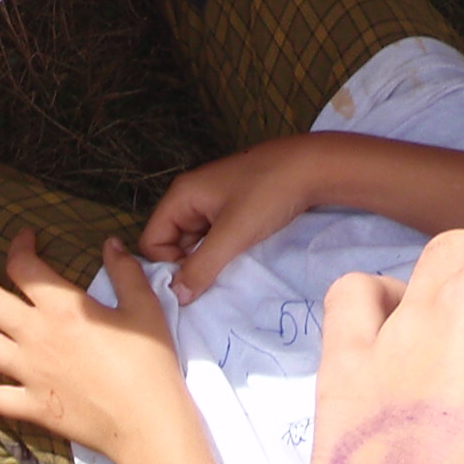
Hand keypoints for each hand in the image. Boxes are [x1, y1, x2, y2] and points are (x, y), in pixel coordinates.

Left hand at [0, 232, 218, 463]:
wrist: (146, 422)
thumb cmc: (149, 364)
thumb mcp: (144, 307)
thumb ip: (126, 270)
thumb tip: (110, 242)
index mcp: (64, 308)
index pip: (26, 267)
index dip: (19, 245)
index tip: (24, 237)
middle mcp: (37, 336)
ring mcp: (29, 373)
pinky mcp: (31, 405)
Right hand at [141, 137, 331, 303]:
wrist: (312, 167)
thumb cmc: (267, 194)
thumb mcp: (232, 234)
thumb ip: (201, 266)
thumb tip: (176, 296)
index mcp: (181, 196)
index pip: (152, 241)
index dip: (166, 266)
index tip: (192, 283)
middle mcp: (191, 197)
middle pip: (170, 242)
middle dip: (185, 266)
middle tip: (209, 285)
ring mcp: (213, 202)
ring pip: (193, 242)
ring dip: (204, 261)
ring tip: (224, 276)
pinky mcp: (232, 208)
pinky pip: (213, 237)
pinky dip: (219, 252)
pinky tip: (236, 262)